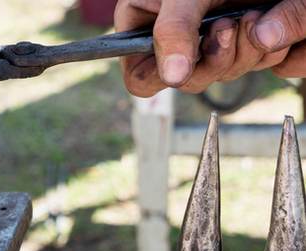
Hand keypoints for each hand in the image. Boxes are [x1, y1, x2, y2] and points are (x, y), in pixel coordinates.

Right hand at [115, 0, 305, 97]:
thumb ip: (173, 30)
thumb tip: (174, 78)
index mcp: (142, 32)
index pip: (140, 78)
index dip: (160, 77)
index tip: (187, 57)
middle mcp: (172, 45)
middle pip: (187, 82)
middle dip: (213, 61)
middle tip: (227, 25)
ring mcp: (205, 46)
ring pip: (221, 75)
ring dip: (241, 53)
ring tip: (248, 16)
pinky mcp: (236, 43)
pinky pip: (250, 64)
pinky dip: (260, 49)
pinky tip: (258, 17)